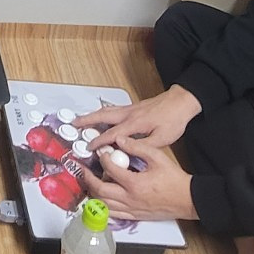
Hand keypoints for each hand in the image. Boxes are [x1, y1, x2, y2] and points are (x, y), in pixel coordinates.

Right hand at [72, 84, 200, 151]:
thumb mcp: (162, 139)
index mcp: (135, 123)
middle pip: (102, 116)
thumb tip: (127, 152)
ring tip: (81, 119)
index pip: (112, 133)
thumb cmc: (173, 120)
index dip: (99, 141)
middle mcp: (129, 114)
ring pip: (106, 110)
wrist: (181, 102)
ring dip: (92, 114)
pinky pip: (113, 109)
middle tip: (73, 124)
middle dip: (87, 120)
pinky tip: (101, 115)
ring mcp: (130, 108)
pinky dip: (102, 112)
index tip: (89, 147)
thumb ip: (143, 146)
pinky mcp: (133, 106)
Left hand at [79, 140, 197, 222]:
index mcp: (134, 183)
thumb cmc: (174, 179)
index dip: (102, 159)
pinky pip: (114, 214)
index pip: (110, 170)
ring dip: (94, 193)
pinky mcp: (135, 216)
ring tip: (90, 183)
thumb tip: (119, 139)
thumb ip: (137, 147)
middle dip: (89, 179)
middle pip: (101, 191)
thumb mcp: (157, 157)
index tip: (101, 153)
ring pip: (104, 205)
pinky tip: (102, 199)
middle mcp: (130, 199)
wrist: (187, 199)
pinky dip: (104, 206)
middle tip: (84, 170)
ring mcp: (132, 209)